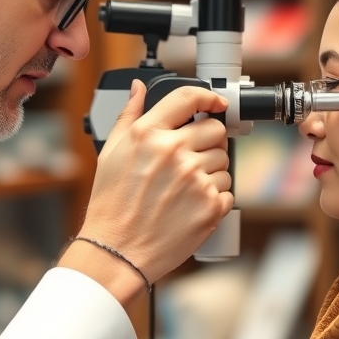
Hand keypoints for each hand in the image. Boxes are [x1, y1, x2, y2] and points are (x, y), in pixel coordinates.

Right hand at [58, 80, 232, 303]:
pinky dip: (214, 198)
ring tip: (185, 188)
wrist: (117, 250)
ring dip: (211, 171)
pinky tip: (191, 205)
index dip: (208, 97)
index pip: (188, 98)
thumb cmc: (111, 205)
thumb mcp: (111, 152)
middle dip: (209, 141)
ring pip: (224, 161)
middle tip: (192, 158)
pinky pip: (227, 190)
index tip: (216, 103)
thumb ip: (129, 115)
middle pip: (216, 130)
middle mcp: (174, 152)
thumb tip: (138, 88)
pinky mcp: (210, 206)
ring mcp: (194, 179)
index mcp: (148, 134)